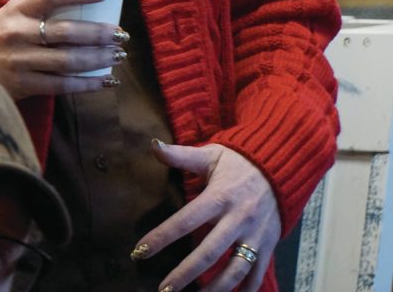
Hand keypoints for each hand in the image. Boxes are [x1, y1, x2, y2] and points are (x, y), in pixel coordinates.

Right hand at [0, 0, 128, 99]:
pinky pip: (62, 85)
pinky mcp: (24, 85)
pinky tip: (106, 80)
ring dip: (99, 58)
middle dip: (99, 33)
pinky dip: (87, 83)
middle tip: (121, 33)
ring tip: (118, 55)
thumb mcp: (14, 10)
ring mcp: (20, 61)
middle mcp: (18, 33)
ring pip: (68, 60)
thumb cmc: (1, 31)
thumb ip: (43, 5)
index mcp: (17, 8)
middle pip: (67, 32)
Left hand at [132, 142, 280, 291]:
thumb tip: (153, 145)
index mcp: (219, 196)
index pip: (185, 220)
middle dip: (185, 273)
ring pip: (234, 270)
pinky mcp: (268, 245)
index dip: (162, 237)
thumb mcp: (211, 154)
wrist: (281, 165)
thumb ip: (181, 155)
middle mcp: (237, 219)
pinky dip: (245, 291)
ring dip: (214, 288)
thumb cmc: (239, 161)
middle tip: (164, 290)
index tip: (140, 251)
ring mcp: (254, 235)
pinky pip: (257, 274)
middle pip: (208, 253)